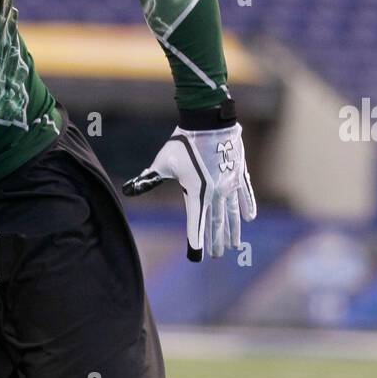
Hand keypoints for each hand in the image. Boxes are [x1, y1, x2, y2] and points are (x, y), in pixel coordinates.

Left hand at [122, 121, 256, 260]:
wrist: (208, 120)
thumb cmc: (182, 142)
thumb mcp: (163, 163)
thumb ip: (149, 179)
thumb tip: (128, 190)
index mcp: (197, 194)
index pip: (195, 224)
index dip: (195, 242)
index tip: (195, 257)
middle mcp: (215, 193)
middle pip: (216, 222)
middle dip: (216, 240)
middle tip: (217, 254)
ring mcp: (229, 183)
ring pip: (232, 212)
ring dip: (232, 229)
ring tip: (234, 245)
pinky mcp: (238, 172)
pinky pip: (245, 194)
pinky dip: (247, 207)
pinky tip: (249, 219)